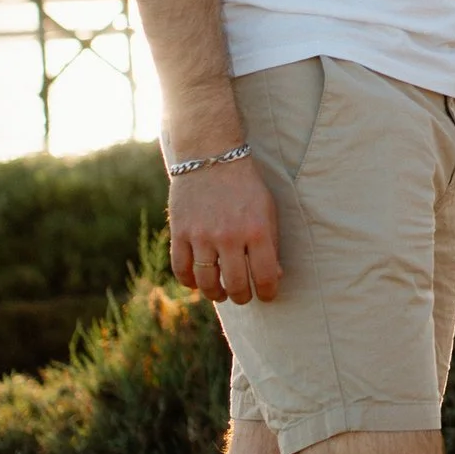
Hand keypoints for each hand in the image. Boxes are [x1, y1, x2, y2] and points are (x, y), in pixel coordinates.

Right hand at [169, 155, 282, 304]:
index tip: (266, 295)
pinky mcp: (180, 232)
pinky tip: (198, 281)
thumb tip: (274, 277)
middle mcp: (229, 236)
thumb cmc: (245, 186)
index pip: (265, 276)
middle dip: (242, 297)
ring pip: (207, 282)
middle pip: (235, 285)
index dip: (268, 292)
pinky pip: (181, 269)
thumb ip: (271, 244)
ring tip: (221, 292)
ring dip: (216, 293)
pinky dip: (189, 281)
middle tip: (243, 296)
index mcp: (257, 230)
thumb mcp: (268, 211)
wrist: (212, 156)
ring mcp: (202, 235)